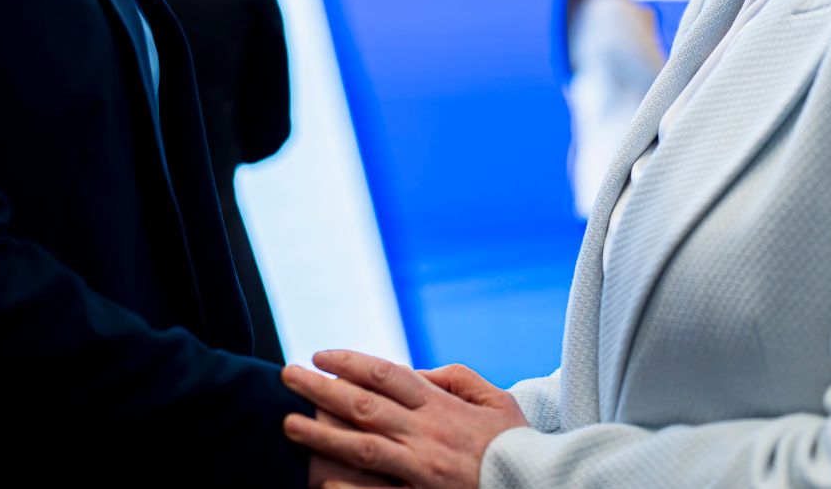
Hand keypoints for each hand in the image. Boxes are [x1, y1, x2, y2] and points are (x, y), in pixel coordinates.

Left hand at [283, 350, 527, 488]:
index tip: (321, 354)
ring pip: (362, 448)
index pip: (386, 374)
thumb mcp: (495, 399)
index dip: (349, 362)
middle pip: (363, 405)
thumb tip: (415, 371)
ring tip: (288, 424)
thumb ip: (455, 378)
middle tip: (287, 375)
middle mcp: (426, 434)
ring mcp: (421, 471)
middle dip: (321, 389)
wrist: (542, 487)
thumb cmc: (516, 445)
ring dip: (321, 435)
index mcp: (442, 406)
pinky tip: (321, 484)